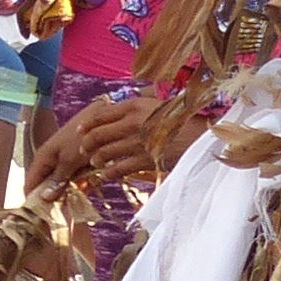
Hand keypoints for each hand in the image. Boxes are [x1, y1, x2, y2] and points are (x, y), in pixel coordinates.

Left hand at [32, 89, 188, 197]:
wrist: (201, 135)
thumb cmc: (180, 119)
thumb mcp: (155, 106)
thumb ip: (136, 110)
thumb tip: (118, 114)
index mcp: (134, 105)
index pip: (101, 114)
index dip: (87, 123)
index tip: (79, 130)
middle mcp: (133, 122)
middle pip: (98, 134)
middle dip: (86, 144)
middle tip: (83, 150)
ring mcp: (138, 142)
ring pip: (105, 153)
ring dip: (96, 159)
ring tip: (94, 162)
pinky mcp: (144, 159)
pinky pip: (118, 168)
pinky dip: (109, 172)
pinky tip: (106, 174)